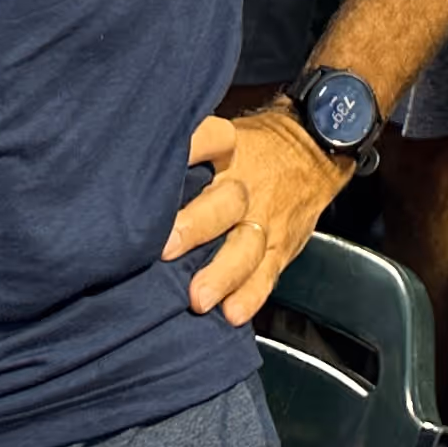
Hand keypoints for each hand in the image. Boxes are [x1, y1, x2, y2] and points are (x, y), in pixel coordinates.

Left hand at [162, 105, 349, 326]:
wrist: (315, 151)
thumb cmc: (255, 148)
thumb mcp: (228, 134)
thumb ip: (191, 151)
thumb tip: (133, 161)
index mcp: (229, 150)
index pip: (210, 139)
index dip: (192, 148)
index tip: (165, 161)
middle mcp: (244, 186)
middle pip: (225, 202)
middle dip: (196, 227)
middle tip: (167, 247)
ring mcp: (264, 220)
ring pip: (246, 248)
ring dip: (222, 273)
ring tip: (199, 297)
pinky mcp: (280, 247)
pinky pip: (267, 274)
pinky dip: (251, 295)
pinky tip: (234, 313)